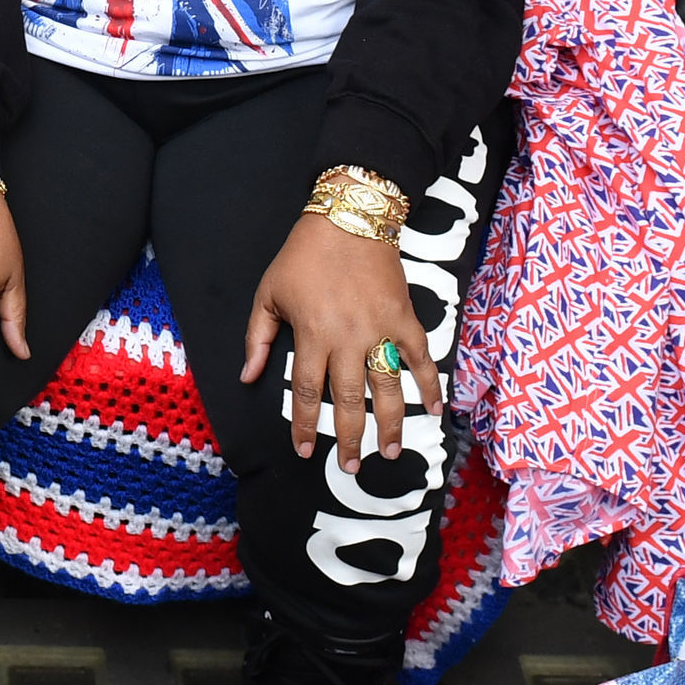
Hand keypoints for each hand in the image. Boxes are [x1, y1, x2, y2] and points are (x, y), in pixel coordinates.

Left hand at [240, 212, 436, 473]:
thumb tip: (248, 378)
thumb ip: (257, 339)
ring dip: (391, 424)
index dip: (305, 425)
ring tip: (391, 452)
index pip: (307, 392)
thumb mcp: (268, 293)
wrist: (350, 218)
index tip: (303, 450)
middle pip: (350, 400)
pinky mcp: (405, 318)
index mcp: (313, 335)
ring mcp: (381, 330)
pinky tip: (436, 410)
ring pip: (388, 388)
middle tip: (351, 466)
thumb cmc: (303, 255)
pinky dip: (431, 384)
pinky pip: (421, 358)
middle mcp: (348, 338)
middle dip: (350, 438)